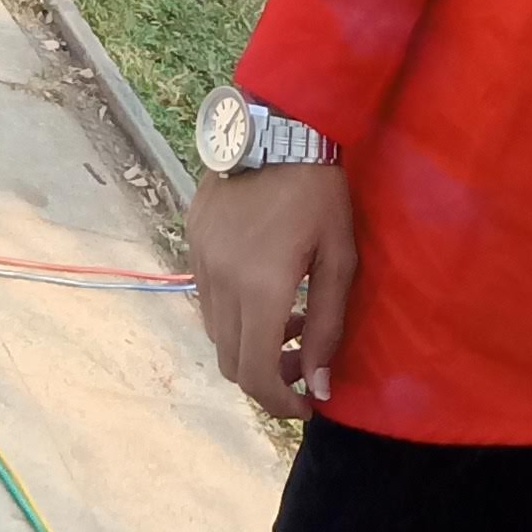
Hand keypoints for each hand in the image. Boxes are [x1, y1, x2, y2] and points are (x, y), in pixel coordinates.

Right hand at [187, 162, 358, 420]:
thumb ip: (327, 325)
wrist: (277, 127)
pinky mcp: (192, 244)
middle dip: (267, 379)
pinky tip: (267, 293)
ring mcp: (200, 262)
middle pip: (230, 362)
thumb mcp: (339, 256)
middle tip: (303, 368)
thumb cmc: (320, 190)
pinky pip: (208, 301)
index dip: (279, 402)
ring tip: (290, 325)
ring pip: (216, 334)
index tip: (308, 405)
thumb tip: (319, 386)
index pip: (254, 373)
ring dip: (249, 347)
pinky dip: (235, 316)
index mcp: (260, 286)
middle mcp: (220, 281)